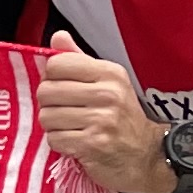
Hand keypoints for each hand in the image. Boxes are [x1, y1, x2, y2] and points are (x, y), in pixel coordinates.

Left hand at [35, 33, 173, 192]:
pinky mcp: (93, 144)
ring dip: (53, 126)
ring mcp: (101, 120)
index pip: (56, 64)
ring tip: (70, 127)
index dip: (51, 78)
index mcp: (109, 72)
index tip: (62, 88)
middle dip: (48, 104)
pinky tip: (74, 142)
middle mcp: (107, 93)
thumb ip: (79, 59)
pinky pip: (54, 139)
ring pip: (46, 116)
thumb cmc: (121, 117)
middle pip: (46, 91)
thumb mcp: (106, 82)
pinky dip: (59, 143)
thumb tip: (58, 36)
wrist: (146, 155)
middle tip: (63, 111)